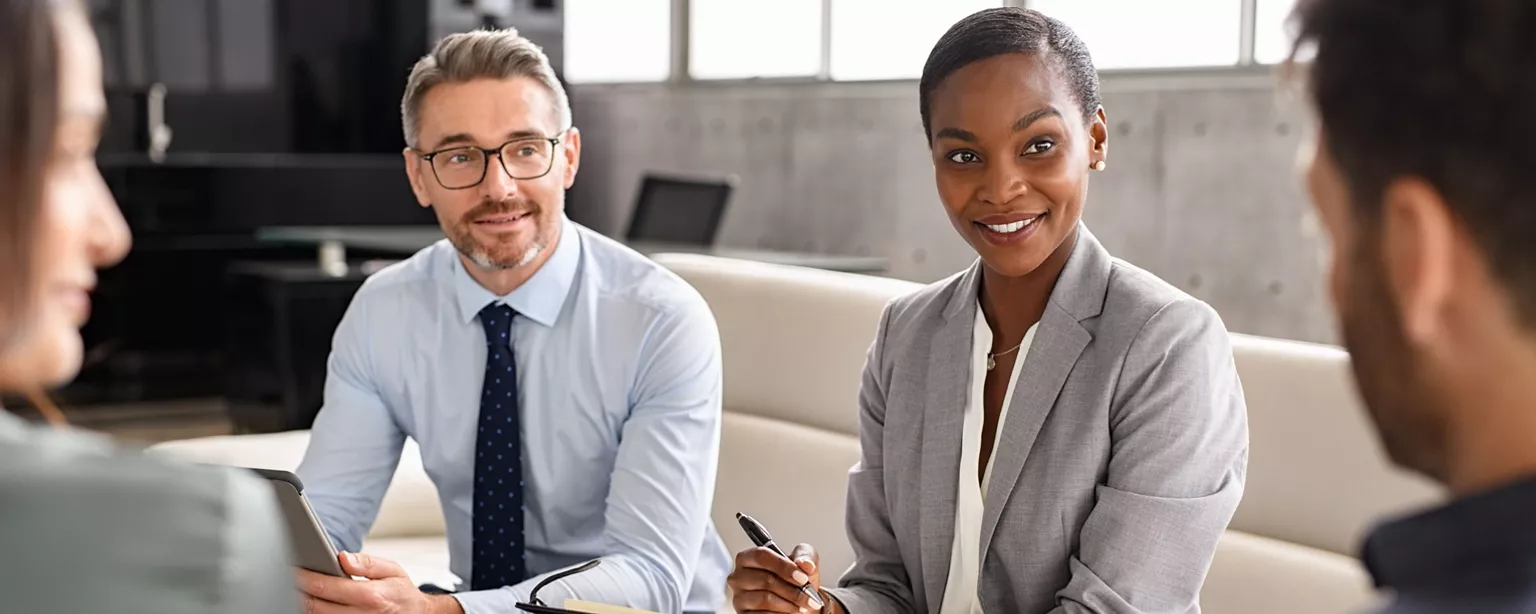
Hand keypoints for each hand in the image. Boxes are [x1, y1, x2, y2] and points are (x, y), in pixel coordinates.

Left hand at [296, 552, 463, 613]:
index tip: (292, 569)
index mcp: (370, 596)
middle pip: (315, 605)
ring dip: (305, 603)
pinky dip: (316, 612)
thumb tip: (343, 557)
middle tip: (288, 578)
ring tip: (297, 589)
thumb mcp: (393, 570)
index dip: (304, 577)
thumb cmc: (403, 593)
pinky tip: (313, 601)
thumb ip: (367, 563)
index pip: (325, 587)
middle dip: (298, 591)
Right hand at [728, 543, 831, 612]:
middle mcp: (739, 577)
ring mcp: (739, 597)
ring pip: (765, 599)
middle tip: (809, 597)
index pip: (761, 556)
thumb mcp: (803, 563)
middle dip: (793, 590)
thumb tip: (805, 564)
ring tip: (802, 606)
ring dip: (789, 604)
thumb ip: (806, 557)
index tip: (803, 578)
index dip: (784, 566)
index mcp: (748, 558)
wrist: (794, 603)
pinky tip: (790, 613)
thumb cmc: (794, 581)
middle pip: (765, 580)